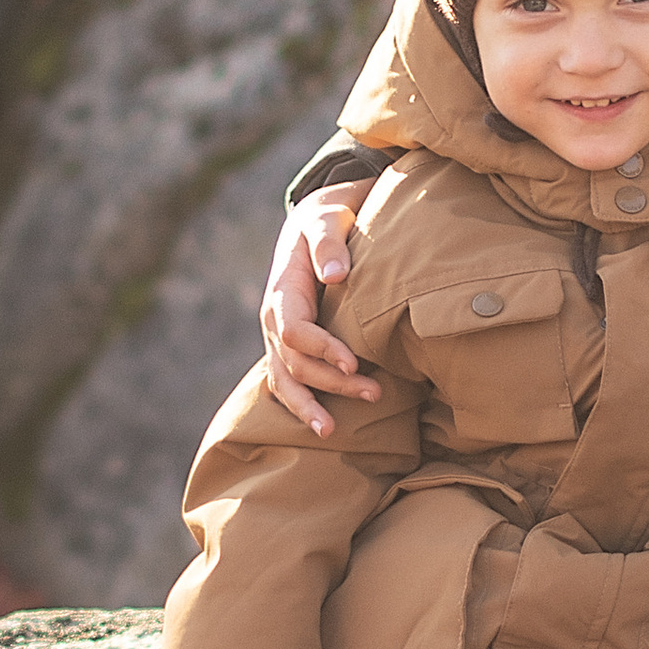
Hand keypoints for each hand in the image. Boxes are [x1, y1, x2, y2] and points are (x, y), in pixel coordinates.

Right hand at [260, 196, 384, 432]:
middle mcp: (275, 318)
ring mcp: (279, 336)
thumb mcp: (330, 217)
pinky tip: (322, 422)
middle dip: (330, 383)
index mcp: (283, 290)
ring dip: (308, 406)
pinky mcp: (291, 346)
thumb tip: (334, 275)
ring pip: (284, 381)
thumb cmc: (329, 219)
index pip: (295, 330)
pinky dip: (301, 403)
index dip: (322, 350)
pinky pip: (288, 381)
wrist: (318, 221)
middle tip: (374, 394)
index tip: (354, 363)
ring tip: (332, 431)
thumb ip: (329, 242)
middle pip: (293, 363)